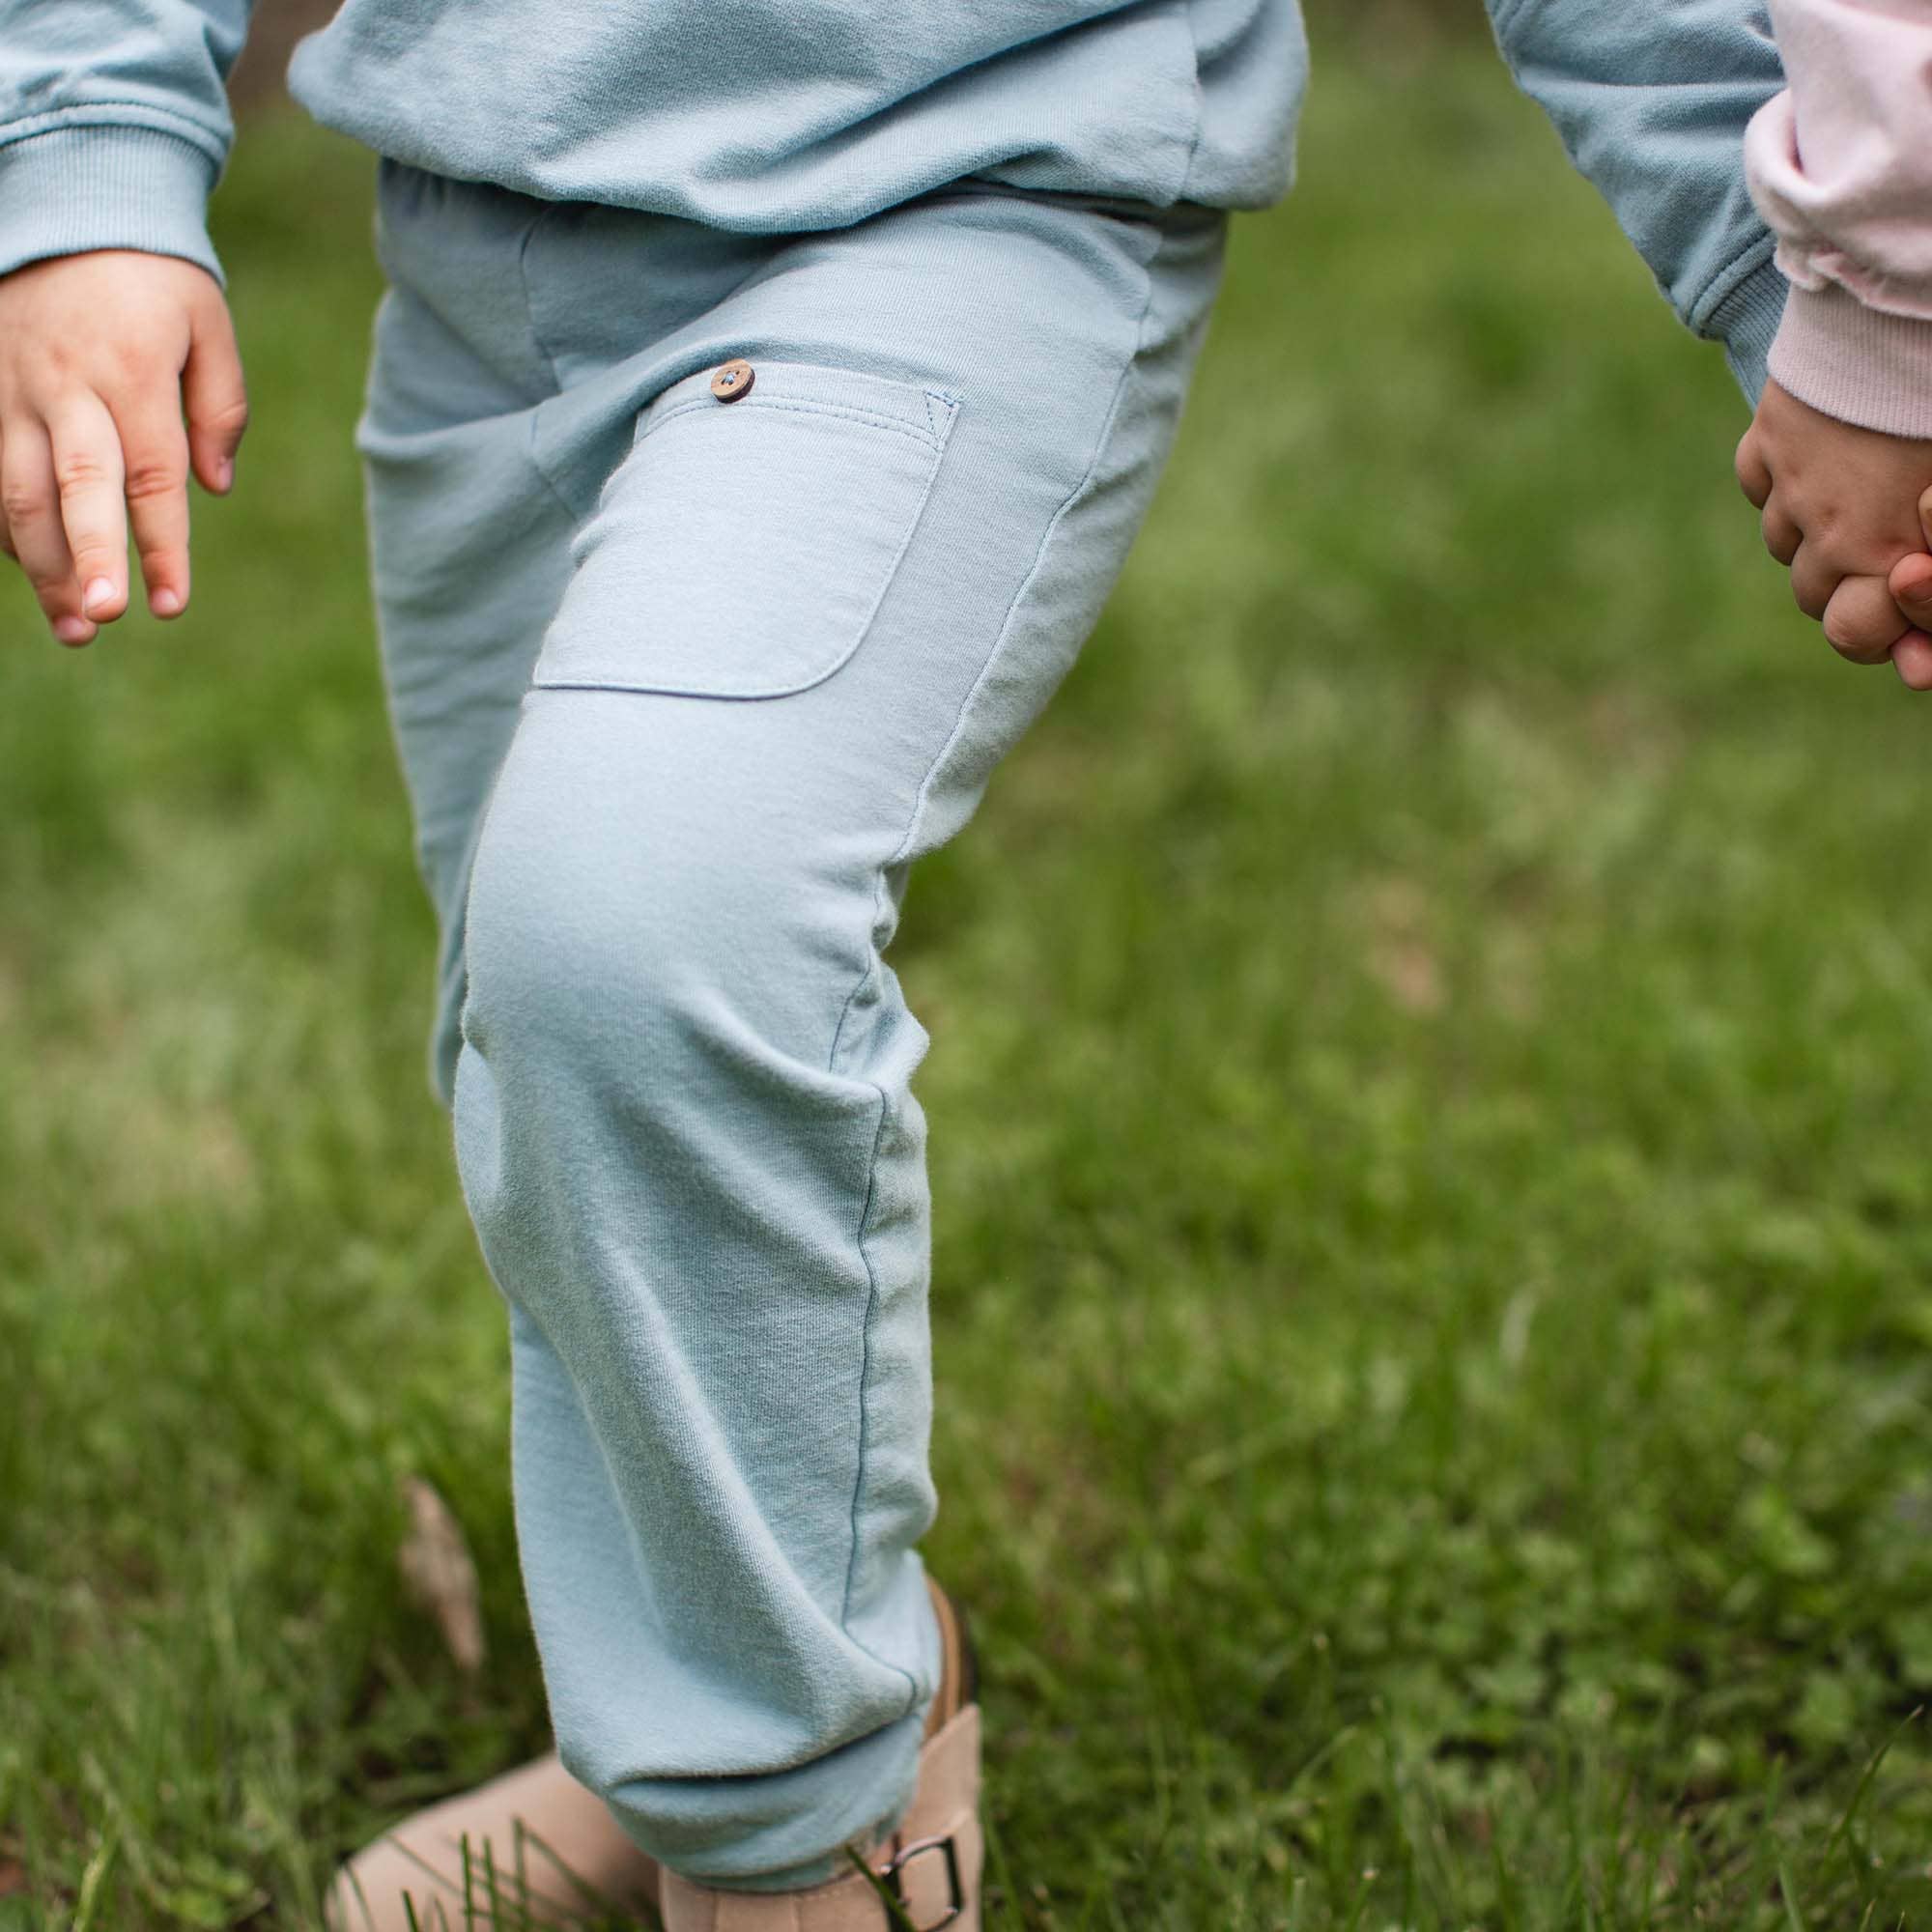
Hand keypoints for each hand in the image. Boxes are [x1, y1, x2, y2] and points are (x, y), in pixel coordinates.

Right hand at [0, 250, 246, 646]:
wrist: (63, 198)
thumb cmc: (150, 274)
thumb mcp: (207, 324)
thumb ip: (218, 408)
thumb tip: (214, 487)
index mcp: (129, 375)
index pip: (150, 480)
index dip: (161, 547)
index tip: (170, 606)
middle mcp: (63, 388)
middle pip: (73, 489)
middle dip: (86, 560)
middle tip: (105, 618)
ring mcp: (10, 389)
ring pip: (15, 490)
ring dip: (41, 565)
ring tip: (75, 627)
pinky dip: (3, 526)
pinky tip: (32, 570)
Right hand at [1735, 378, 1931, 685]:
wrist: (1904, 311)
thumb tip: (1912, 670)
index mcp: (1879, 552)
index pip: (1854, 633)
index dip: (1883, 627)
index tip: (1905, 586)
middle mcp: (1820, 531)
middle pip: (1812, 594)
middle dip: (1848, 581)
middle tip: (1888, 544)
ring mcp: (1785, 483)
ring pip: (1782, 543)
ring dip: (1815, 533)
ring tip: (1859, 494)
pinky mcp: (1767, 435)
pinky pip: (1761, 484)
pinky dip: (1783, 486)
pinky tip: (1820, 462)